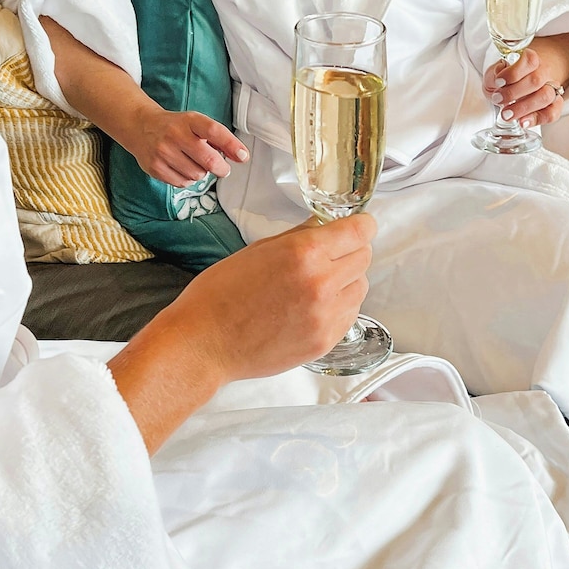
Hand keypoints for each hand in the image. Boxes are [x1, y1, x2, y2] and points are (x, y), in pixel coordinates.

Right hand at [108, 214, 376, 452]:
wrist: (204, 344)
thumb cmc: (221, 294)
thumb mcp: (259, 250)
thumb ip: (299, 236)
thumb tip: (325, 225)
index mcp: (304, 253)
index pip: (359, 231)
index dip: (360, 225)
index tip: (357, 226)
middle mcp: (321, 284)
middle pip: (364, 258)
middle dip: (351, 252)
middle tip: (330, 255)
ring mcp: (325, 317)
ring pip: (360, 288)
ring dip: (347, 281)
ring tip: (317, 284)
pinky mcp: (324, 341)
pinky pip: (349, 315)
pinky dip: (339, 307)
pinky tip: (312, 306)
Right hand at [131, 106, 248, 185]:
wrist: (141, 127)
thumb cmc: (176, 127)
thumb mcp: (196, 124)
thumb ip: (218, 139)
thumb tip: (240, 156)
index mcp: (189, 120)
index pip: (214, 131)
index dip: (231, 145)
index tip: (243, 156)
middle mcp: (175, 134)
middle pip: (208, 160)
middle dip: (221, 168)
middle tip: (222, 168)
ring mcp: (163, 152)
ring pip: (197, 175)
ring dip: (201, 173)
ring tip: (193, 163)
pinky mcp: (155, 167)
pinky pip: (183, 182)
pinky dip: (187, 179)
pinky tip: (181, 168)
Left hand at [482, 29, 568, 128]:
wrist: (522, 84)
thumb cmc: (508, 79)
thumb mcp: (496, 73)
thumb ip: (494, 74)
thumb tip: (498, 74)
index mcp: (531, 61)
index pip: (530, 60)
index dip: (513, 72)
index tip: (498, 81)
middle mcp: (544, 73)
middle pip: (536, 80)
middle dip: (513, 92)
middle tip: (497, 99)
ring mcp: (551, 90)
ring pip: (545, 97)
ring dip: (523, 108)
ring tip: (506, 114)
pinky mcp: (553, 106)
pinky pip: (552, 113)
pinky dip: (537, 119)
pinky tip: (523, 122)